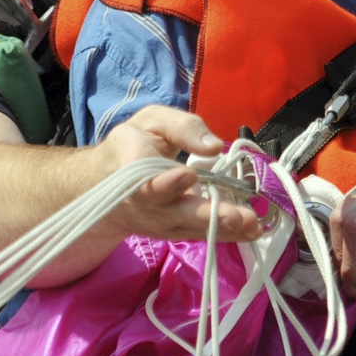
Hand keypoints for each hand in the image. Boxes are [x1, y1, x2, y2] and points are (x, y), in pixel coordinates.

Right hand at [95, 106, 264, 243]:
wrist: (104, 182)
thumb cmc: (134, 145)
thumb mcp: (153, 121)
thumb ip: (182, 128)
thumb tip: (213, 145)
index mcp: (134, 169)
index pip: (146, 182)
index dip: (166, 183)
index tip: (188, 175)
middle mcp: (145, 203)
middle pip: (175, 212)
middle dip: (208, 215)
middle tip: (237, 216)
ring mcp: (158, 221)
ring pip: (190, 227)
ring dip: (222, 228)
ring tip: (251, 226)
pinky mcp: (172, 231)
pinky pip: (198, 234)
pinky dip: (225, 234)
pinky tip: (251, 231)